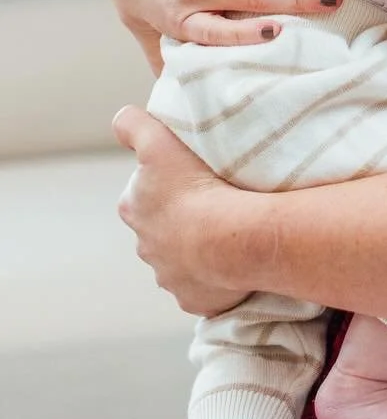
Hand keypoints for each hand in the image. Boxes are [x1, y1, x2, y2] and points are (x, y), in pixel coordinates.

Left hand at [114, 105, 251, 314]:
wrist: (230, 238)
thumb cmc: (196, 187)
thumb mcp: (159, 141)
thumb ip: (134, 126)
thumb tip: (121, 120)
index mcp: (135, 209)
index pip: (144, 194)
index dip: (167, 184)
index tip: (190, 178)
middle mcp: (146, 246)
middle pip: (163, 228)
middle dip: (183, 219)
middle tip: (215, 203)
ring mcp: (169, 276)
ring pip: (183, 259)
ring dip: (200, 248)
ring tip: (229, 233)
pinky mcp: (194, 299)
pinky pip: (205, 286)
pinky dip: (216, 277)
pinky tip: (233, 263)